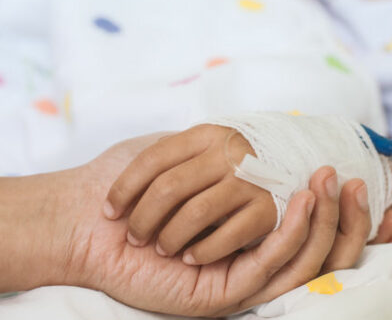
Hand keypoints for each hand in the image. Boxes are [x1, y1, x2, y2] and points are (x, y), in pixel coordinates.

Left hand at [63, 134, 391, 315]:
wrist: (80, 210)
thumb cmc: (122, 183)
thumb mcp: (177, 152)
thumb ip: (223, 154)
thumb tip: (267, 138)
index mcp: (236, 227)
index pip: (302, 220)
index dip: (336, 205)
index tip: (360, 177)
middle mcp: (239, 253)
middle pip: (311, 242)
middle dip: (345, 216)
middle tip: (357, 178)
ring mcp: (231, 274)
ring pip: (297, 258)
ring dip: (322, 220)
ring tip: (331, 179)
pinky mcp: (220, 292)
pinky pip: (268, 268)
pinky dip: (290, 236)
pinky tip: (301, 201)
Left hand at [103, 125, 278, 264]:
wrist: (282, 165)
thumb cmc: (228, 163)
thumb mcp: (197, 146)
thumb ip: (173, 153)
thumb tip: (135, 174)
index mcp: (207, 134)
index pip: (153, 159)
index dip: (125, 186)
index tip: (109, 210)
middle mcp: (230, 152)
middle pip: (169, 187)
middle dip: (143, 217)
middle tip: (134, 237)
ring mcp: (252, 181)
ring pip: (196, 212)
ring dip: (170, 236)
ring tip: (161, 248)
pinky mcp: (268, 211)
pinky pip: (229, 235)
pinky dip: (204, 250)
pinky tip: (190, 257)